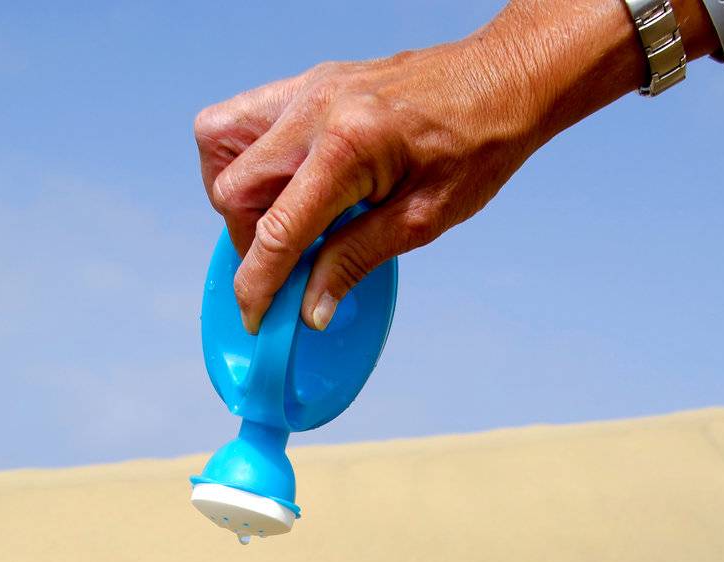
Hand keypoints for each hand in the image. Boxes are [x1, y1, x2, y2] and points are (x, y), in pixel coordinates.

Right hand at [193, 33, 543, 334]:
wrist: (503, 79)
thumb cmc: (478, 145)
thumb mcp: (422, 220)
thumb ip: (355, 261)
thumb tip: (309, 309)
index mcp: (349, 146)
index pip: (277, 230)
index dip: (258, 286)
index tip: (257, 319)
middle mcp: (316, 109)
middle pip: (233, 188)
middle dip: (247, 242)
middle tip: (285, 268)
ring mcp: (308, 88)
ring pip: (220, 143)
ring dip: (235, 195)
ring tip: (277, 222)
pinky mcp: (310, 82)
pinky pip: (244, 118)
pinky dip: (246, 158)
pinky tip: (284, 187)